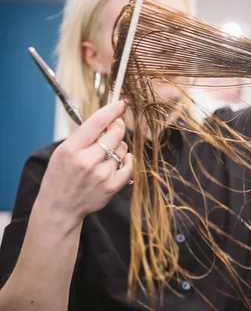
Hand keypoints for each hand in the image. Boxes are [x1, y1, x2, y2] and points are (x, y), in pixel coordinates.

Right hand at [36, 101, 133, 227]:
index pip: (98, 122)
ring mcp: (101, 174)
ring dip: (119, 147)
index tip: (121, 103)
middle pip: (116, 133)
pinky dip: (128, 161)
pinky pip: (130, 165)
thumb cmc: (61, 175)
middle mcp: (87, 161)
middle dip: (118, 127)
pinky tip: (119, 161)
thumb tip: (108, 118)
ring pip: (123, 149)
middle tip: (115, 129)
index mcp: (72, 149)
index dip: (113, 110)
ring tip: (106, 155)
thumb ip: (84, 135)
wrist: (59, 206)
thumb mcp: (63, 151)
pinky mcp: (112, 186)